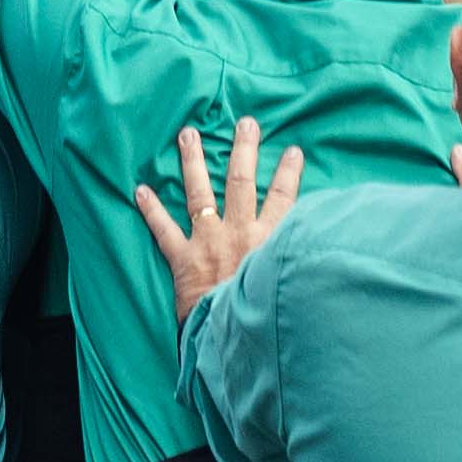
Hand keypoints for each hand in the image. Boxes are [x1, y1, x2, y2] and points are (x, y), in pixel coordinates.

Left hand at [129, 112, 305, 326]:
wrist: (232, 338)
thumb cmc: (266, 318)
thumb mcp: (292, 285)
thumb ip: (298, 259)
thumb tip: (321, 243)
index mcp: (269, 241)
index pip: (284, 199)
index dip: (289, 174)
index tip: (293, 151)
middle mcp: (238, 233)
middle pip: (242, 182)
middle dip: (243, 149)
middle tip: (245, 123)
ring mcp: (208, 242)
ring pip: (200, 194)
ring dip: (193, 162)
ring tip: (188, 135)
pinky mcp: (183, 259)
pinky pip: (164, 230)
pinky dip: (151, 210)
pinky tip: (140, 189)